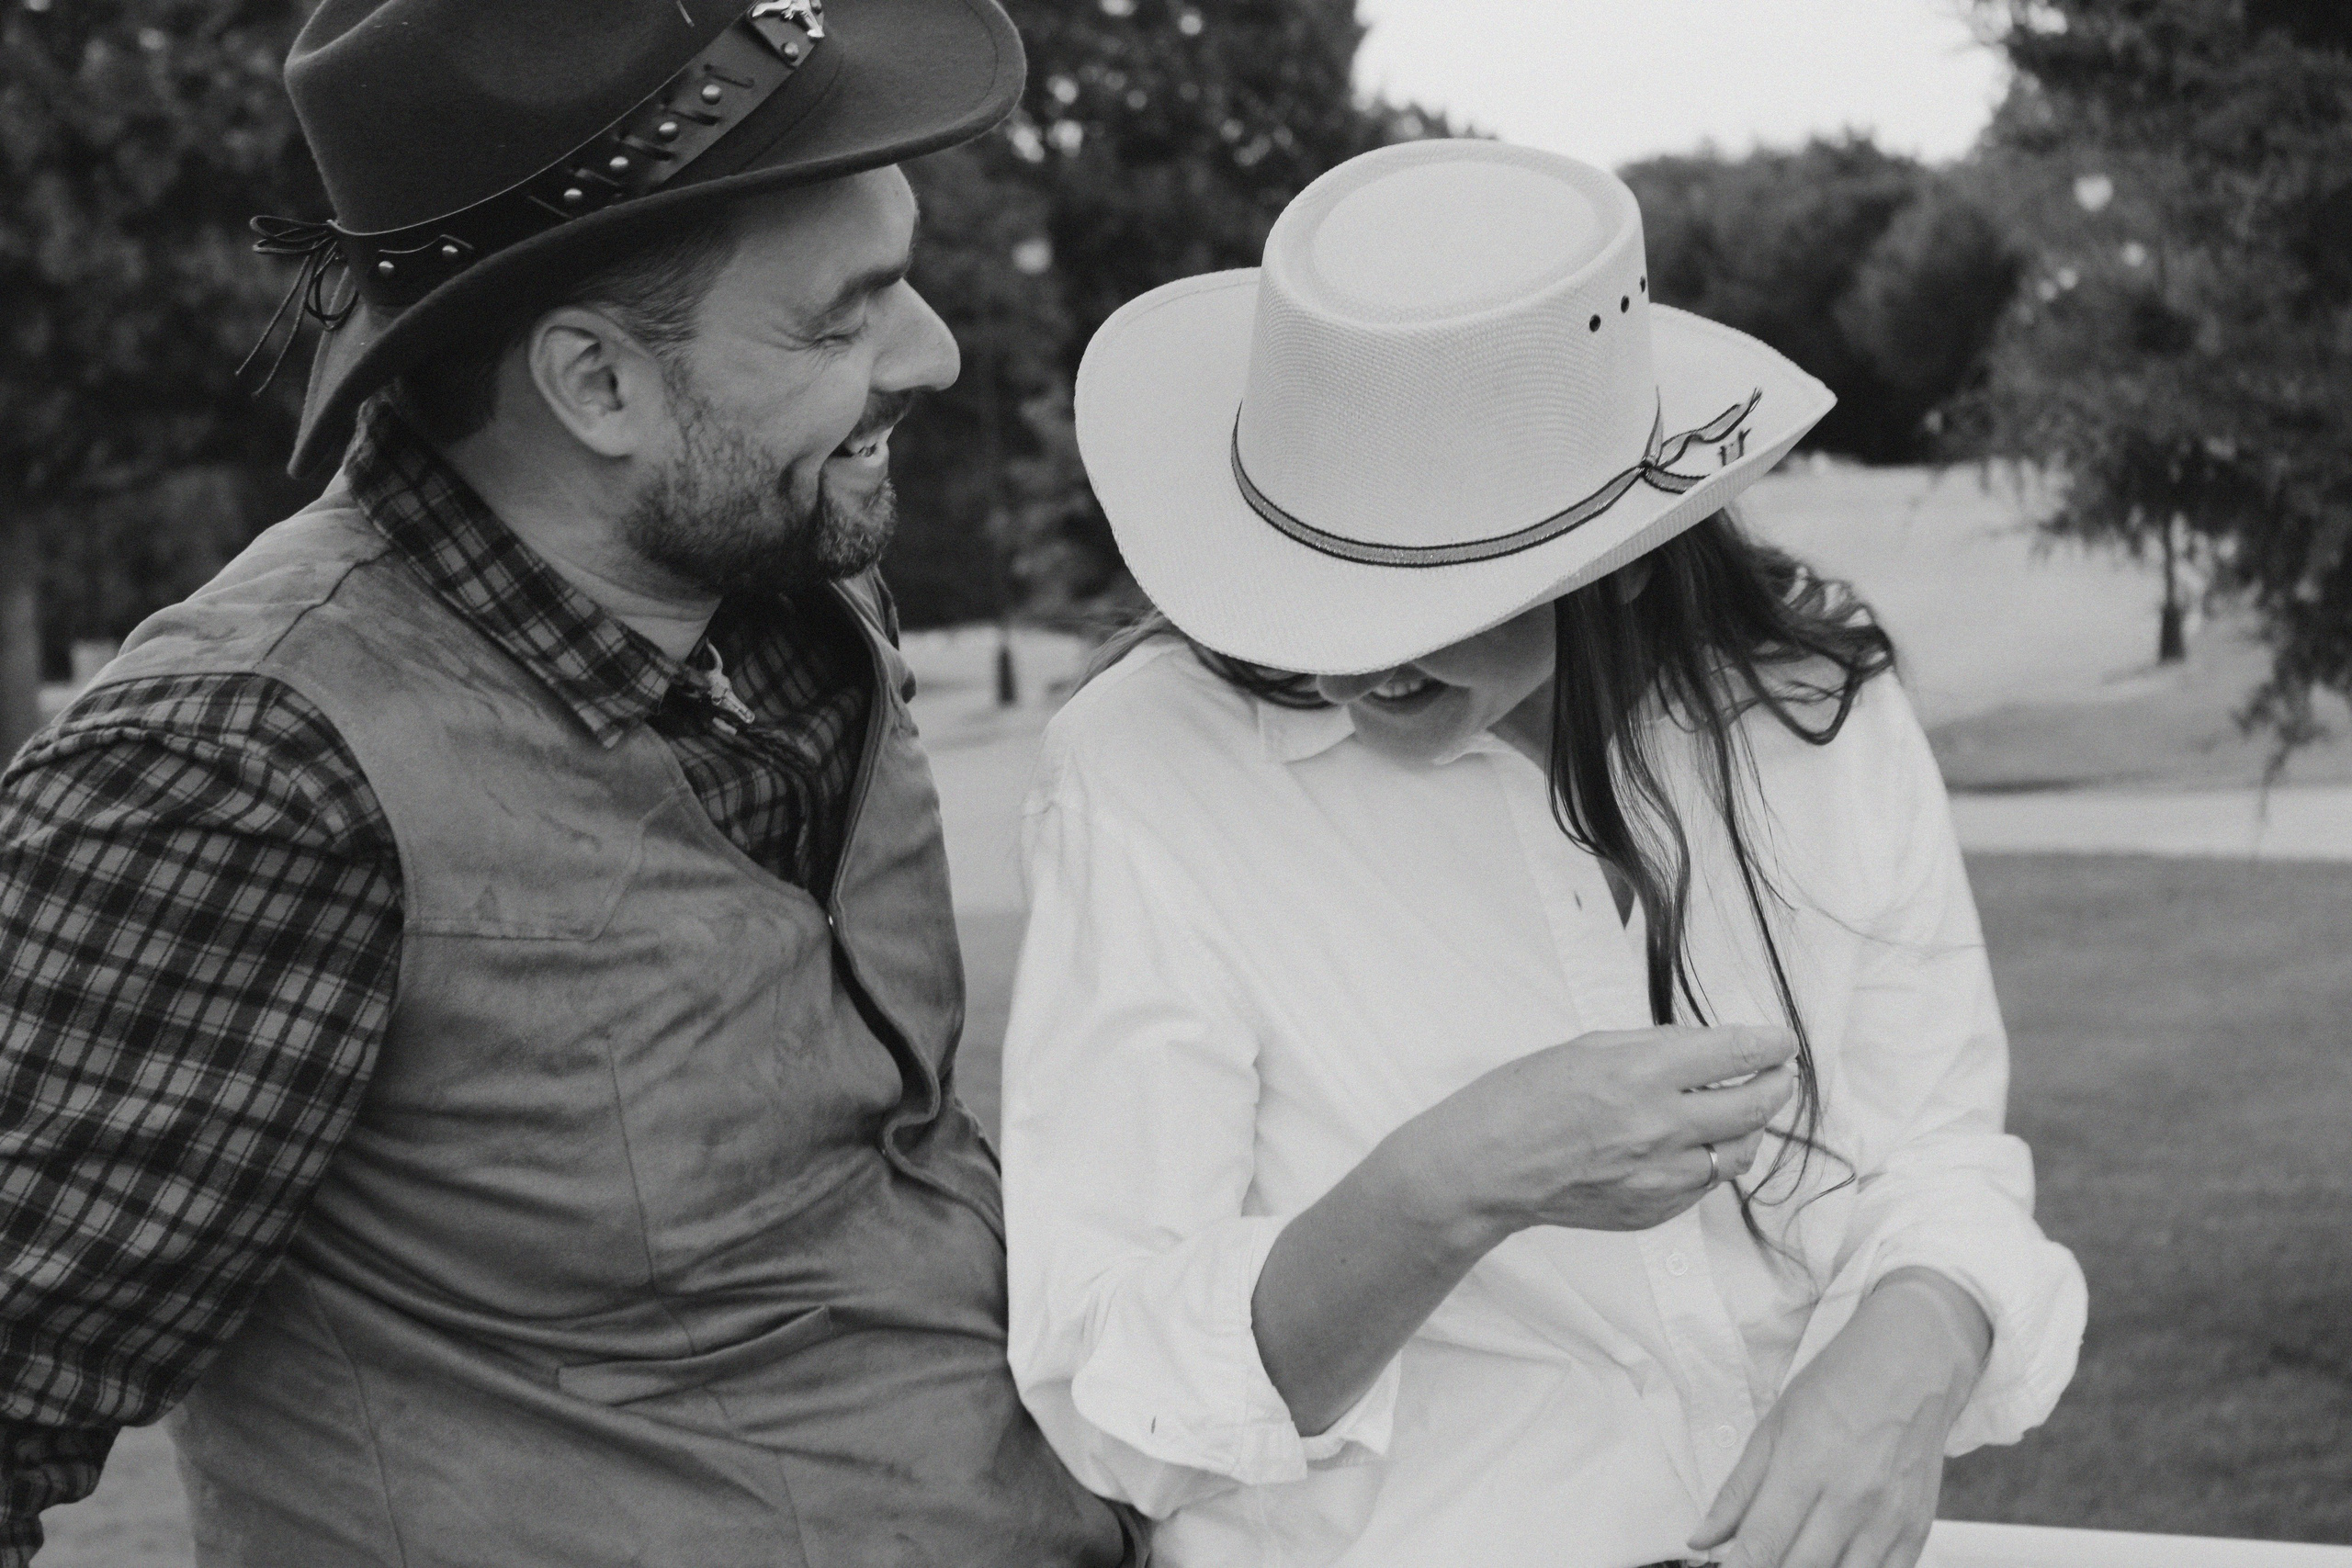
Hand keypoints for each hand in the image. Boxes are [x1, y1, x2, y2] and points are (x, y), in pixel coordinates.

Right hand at [1398, 1025, 1798, 1242]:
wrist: (1484, 1169)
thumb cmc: (1521, 1098)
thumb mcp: (1586, 1048)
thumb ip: (1653, 1047)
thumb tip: (1707, 1049)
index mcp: (1640, 1074)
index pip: (1734, 1054)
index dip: (1770, 1045)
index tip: (1783, 1041)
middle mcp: (1659, 1127)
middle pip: (1753, 1106)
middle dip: (1776, 1084)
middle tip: (1780, 1074)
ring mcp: (1660, 1176)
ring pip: (1738, 1153)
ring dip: (1748, 1128)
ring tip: (1740, 1111)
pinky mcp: (1653, 1210)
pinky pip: (1705, 1184)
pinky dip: (1710, 1161)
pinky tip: (1693, 1145)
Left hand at [1689, 1268, 1993, 1567]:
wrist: (1911, 1363)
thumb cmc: (1839, 1386)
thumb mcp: (1773, 1426)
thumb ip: (1737, 1491)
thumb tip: (1702, 1538)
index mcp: (1805, 1466)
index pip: (1762, 1544)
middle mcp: (1849, 1498)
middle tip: (1755, 1559)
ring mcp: (1888, 1518)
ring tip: (1793, 1555)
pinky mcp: (1916, 1530)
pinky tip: (1832, 1560)